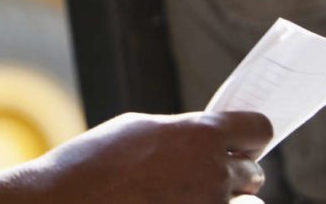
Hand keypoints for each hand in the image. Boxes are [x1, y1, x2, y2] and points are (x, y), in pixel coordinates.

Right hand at [14, 110, 269, 203]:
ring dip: (226, 201)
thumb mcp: (139, 128)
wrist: (67, 202)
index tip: (238, 144)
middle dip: (232, 174)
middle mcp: (214, 172)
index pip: (258, 128)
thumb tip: (202, 139)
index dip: (248, 137)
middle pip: (253, 172)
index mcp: (200, 134)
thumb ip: (181, 132)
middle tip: (197, 177)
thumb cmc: (93, 164)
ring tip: (185, 195)